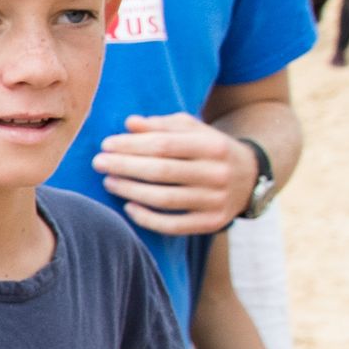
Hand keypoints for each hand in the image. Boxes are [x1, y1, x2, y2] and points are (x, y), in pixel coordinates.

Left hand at [93, 112, 253, 234]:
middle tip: (98, 163)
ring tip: (108, 182)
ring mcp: (216, 201)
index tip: (106, 144)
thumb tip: (130, 123)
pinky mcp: (212, 222)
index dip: (131, 145)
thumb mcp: (193, 130)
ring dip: (130, 191)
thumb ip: (161, 125)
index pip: (164, 145)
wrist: (250, 177)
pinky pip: (174, 226)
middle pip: (161, 171)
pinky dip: (147, 218)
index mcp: (213, 145)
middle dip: (124, 166)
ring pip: (165, 199)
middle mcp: (217, 173)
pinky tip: (128, 207)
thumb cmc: (209, 149)